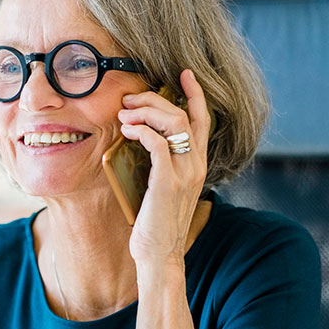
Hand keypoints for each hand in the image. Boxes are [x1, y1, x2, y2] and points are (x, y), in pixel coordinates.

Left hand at [116, 69, 210, 267]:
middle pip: (184, 114)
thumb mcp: (164, 188)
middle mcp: (196, 165)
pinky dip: (141, 131)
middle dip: (155, 99)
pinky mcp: (168, 181)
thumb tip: (143, 140)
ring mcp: (185, 173)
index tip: (184, 74)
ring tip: (125, 114)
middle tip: (130, 100)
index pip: (203, 120)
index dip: (196, 94)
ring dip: (146, 111)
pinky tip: (127, 131)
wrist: (160, 254)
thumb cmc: (156, 223)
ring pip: (173, 123)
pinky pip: (158, 143)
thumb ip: (163, 164)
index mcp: (198, 164)